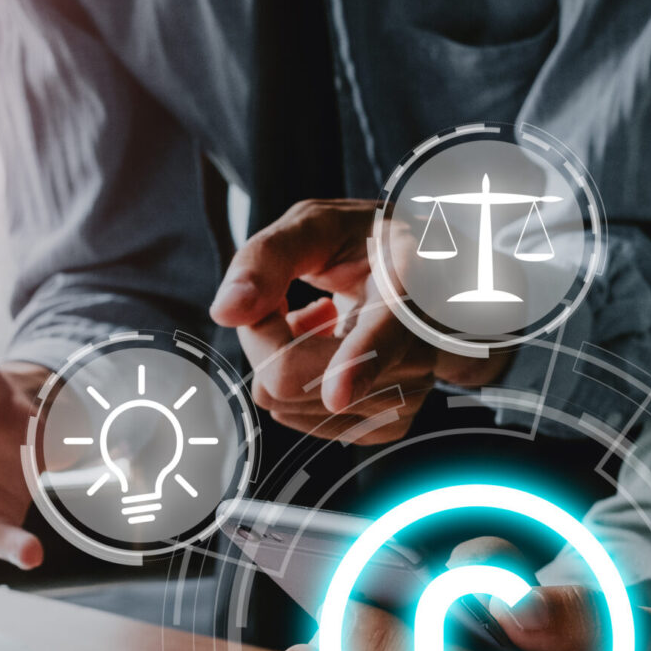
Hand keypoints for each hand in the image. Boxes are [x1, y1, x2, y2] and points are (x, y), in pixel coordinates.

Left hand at [210, 200, 506, 442]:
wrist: (423, 276)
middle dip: (265, 336)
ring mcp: (406, 394)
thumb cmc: (366, 246)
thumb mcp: (318, 226)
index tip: (338, 392)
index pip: (384, 333)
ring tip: (321, 322)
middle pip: (294, 376)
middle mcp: (418, 349)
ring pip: (286, 402)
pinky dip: (296, 385)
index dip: (357, 363)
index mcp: (411, 285)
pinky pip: (298, 419)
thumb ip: (266, 259)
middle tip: (289, 301)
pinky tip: (327, 350)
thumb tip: (226, 311)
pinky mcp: (387, 424)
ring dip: (279, 358)